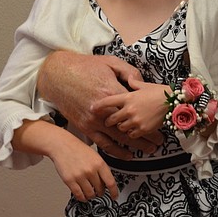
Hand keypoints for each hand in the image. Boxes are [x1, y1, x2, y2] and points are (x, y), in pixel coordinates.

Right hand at [37, 51, 159, 157]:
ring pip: (118, 139)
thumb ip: (129, 72)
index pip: (136, 110)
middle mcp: (102, 111)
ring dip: (134, 147)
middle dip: (146, 137)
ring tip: (148, 150)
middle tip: (158, 143)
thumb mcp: (110, 62)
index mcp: (111, 93)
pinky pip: (102, 143)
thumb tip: (140, 83)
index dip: (150, 119)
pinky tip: (126, 154)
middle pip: (129, 128)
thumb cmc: (84, 67)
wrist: (57, 76)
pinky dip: (115, 151)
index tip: (160, 124)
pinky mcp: (84, 127)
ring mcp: (92, 121)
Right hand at [48, 131, 118, 201]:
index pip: (110, 182)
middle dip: (101, 192)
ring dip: (91, 196)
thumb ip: (101, 168)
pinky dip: (82, 198)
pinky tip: (83, 196)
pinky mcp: (70, 181)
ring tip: (91, 193)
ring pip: (90, 194)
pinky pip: (79, 195)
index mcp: (99, 163)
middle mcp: (90, 170)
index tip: (114, 196)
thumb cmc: (78, 149)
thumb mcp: (95, 156)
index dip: (114, 192)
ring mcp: (80, 176)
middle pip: (100, 189)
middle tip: (100, 192)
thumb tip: (107, 182)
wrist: (62, 145)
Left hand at [97, 78, 169, 139]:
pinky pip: (131, 135)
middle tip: (109, 121)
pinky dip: (132, 133)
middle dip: (109, 121)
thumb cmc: (160, 92)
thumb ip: (134, 83)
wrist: (174, 102)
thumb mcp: (146, 85)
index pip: (108, 101)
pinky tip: (136, 130)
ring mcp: (135, 120)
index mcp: (128, 96)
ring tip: (126, 125)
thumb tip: (128, 79)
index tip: (91, 109)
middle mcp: (129, 109)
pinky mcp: (142, 129)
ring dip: (121, 127)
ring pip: (120, 128)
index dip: (98, 106)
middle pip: (111, 119)